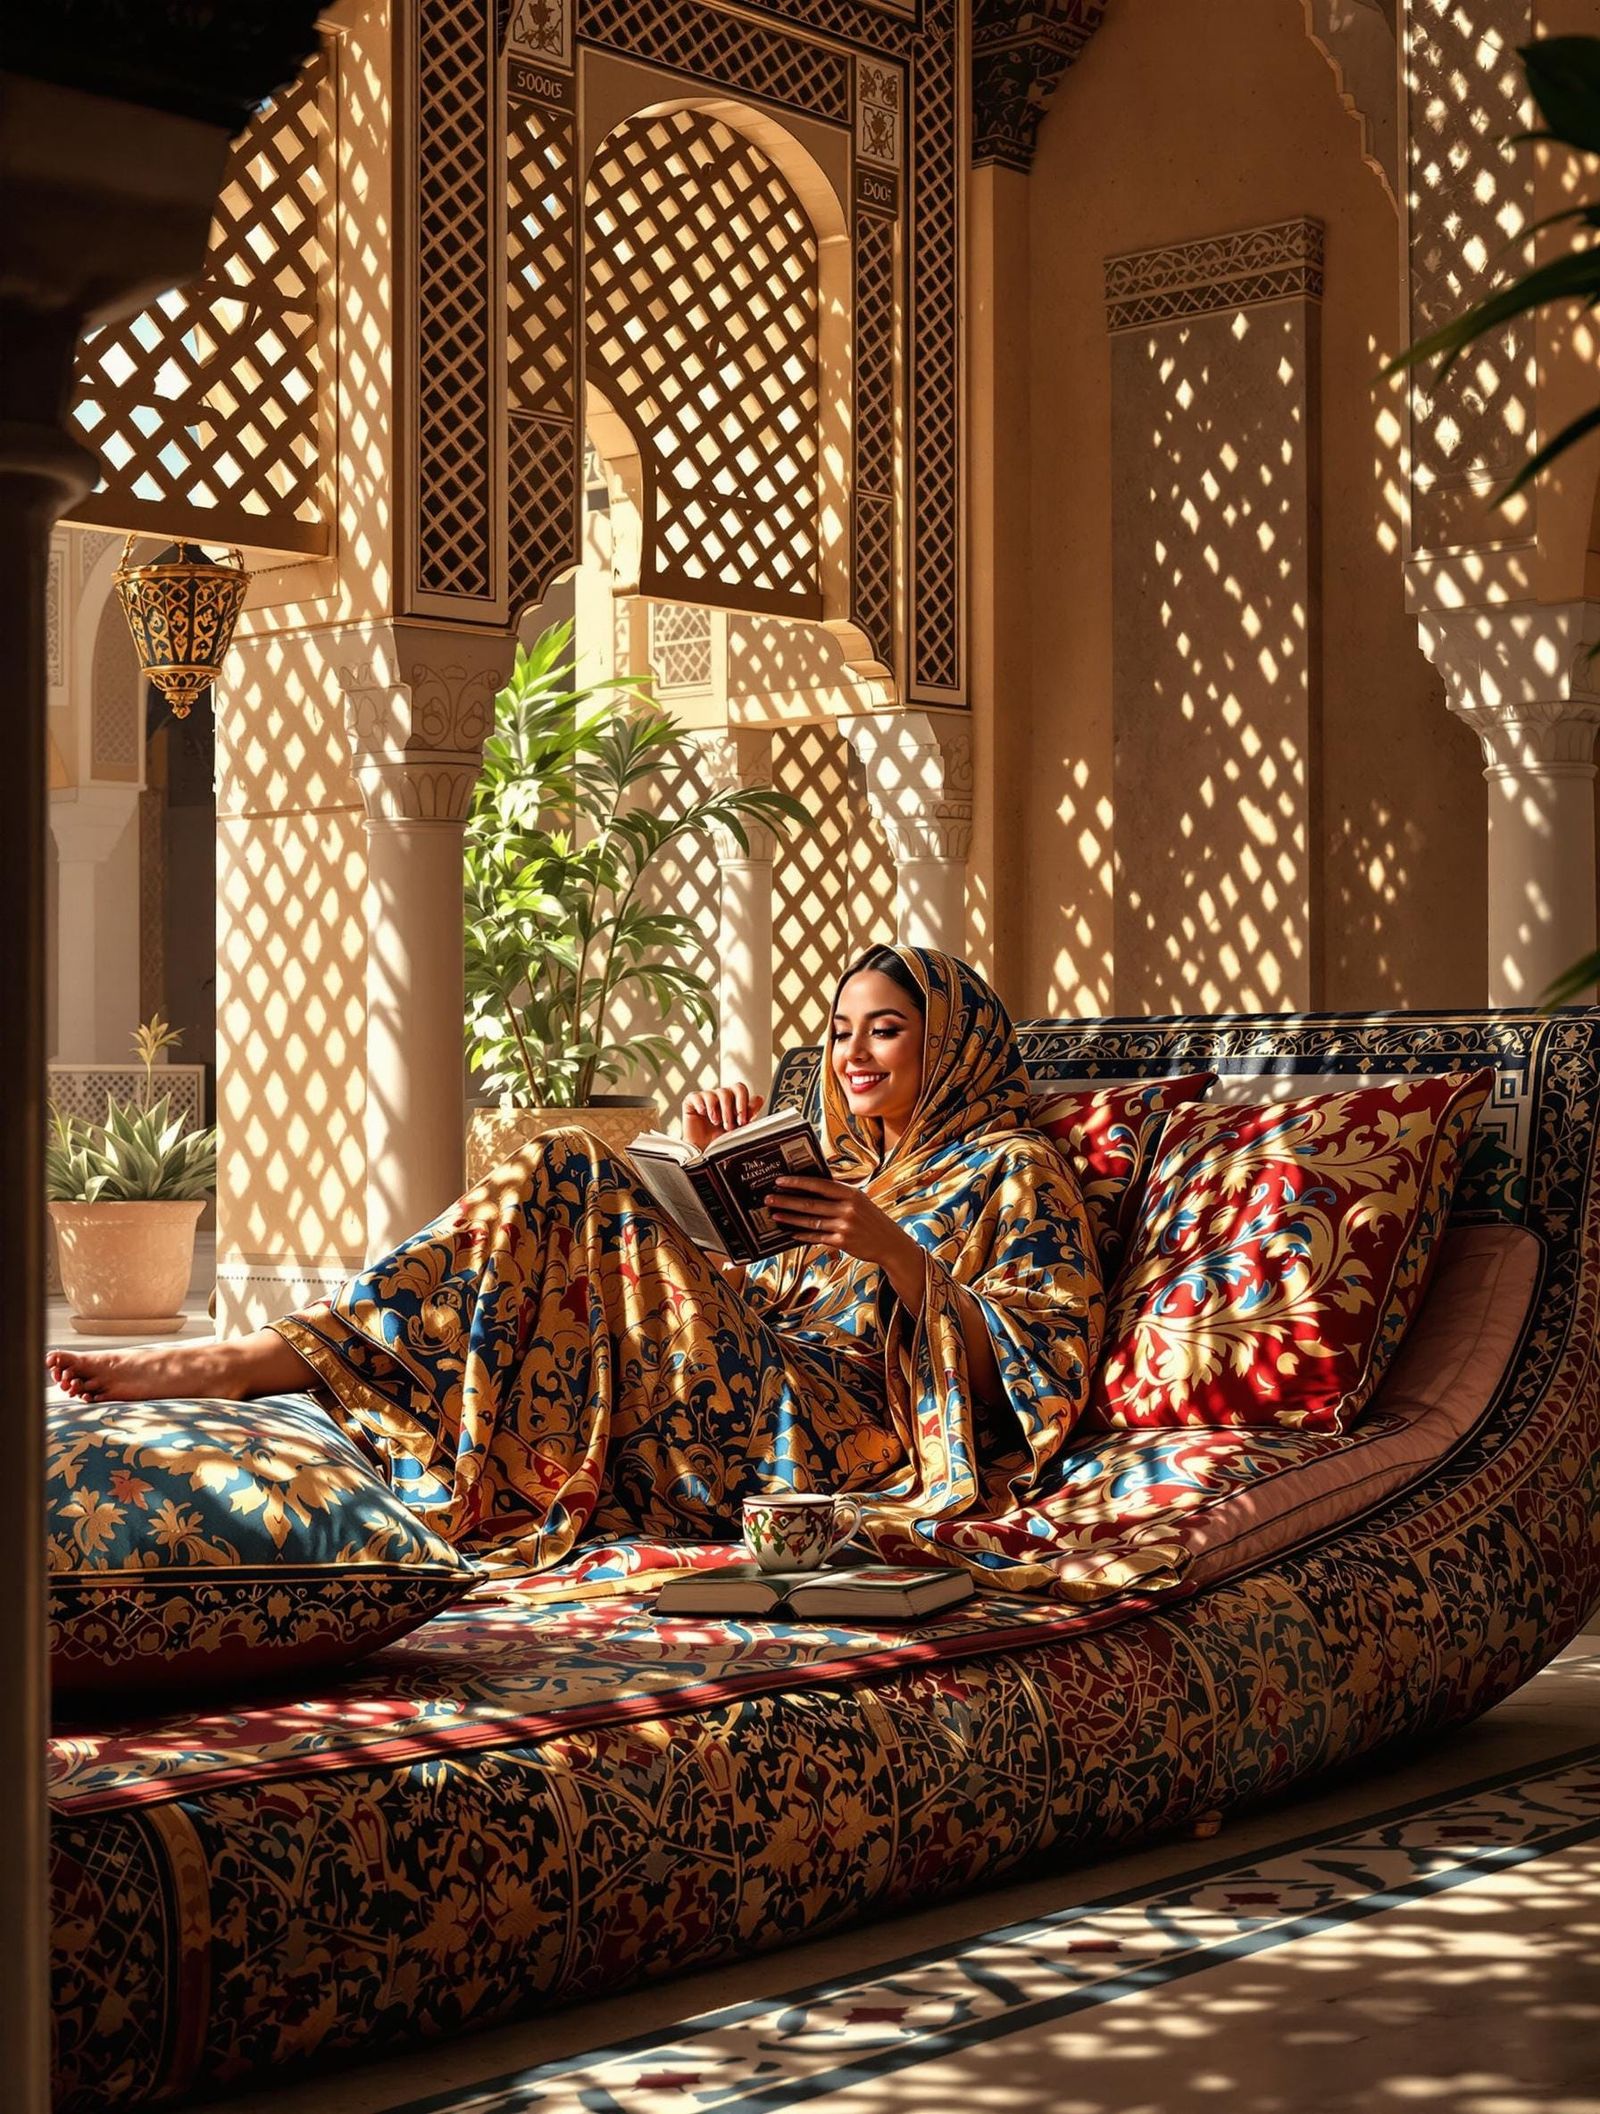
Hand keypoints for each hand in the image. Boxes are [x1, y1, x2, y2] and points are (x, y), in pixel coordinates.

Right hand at [683, 1082, 763, 1152]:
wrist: (703, 1155)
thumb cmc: (720, 1144)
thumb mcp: (739, 1130)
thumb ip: (749, 1114)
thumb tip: (759, 1099)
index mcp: (734, 1102)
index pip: (741, 1090)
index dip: (744, 1103)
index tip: (742, 1121)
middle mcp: (721, 1098)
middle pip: (733, 1088)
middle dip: (733, 1108)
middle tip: (730, 1126)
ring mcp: (707, 1098)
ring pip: (718, 1092)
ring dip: (719, 1110)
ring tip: (716, 1123)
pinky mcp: (691, 1102)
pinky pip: (697, 1095)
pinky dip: (702, 1104)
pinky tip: (703, 1114)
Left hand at [766, 1174, 900, 1266]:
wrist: (890, 1242)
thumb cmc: (871, 1219)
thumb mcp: (860, 1201)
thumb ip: (838, 1194)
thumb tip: (810, 1186)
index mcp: (851, 1193)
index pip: (819, 1185)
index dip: (798, 1182)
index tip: (780, 1181)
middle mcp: (848, 1208)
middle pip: (810, 1203)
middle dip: (787, 1200)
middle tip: (769, 1198)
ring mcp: (845, 1226)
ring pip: (810, 1221)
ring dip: (790, 1218)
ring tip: (775, 1214)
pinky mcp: (843, 1242)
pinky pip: (817, 1237)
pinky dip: (803, 1235)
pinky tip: (791, 1233)